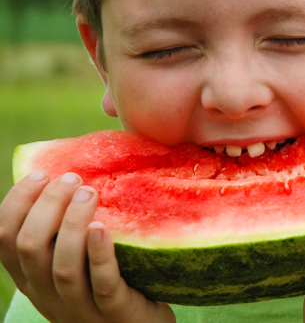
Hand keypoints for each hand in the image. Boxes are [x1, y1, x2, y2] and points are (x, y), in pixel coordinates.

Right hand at [0, 170, 174, 322]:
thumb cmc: (107, 287)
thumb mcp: (75, 263)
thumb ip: (63, 232)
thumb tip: (65, 177)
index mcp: (33, 279)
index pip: (4, 241)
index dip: (15, 204)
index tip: (40, 174)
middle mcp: (49, 294)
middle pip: (31, 248)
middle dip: (47, 207)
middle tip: (72, 179)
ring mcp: (81, 307)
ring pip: (63, 267)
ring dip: (72, 225)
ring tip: (88, 193)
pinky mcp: (115, 312)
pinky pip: (102, 284)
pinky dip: (99, 255)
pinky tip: (102, 227)